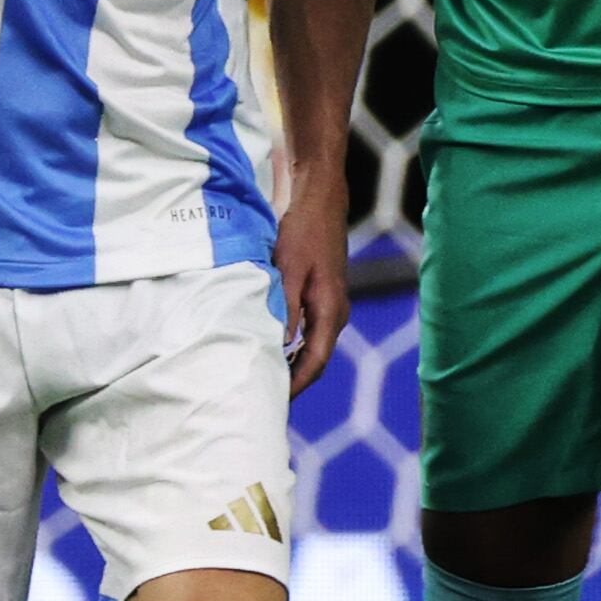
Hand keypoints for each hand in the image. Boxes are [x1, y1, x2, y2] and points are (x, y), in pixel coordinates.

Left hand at [276, 188, 352, 396]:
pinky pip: (309, 332)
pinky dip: (292, 347)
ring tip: (265, 380)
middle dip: (293, 382)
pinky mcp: (321, 296)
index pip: (315, 361)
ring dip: (291, 365)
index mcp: (330, 309)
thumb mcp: (289, 267)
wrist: (320, 199)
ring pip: (311, 347)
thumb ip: (286, 305)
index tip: (275, 402)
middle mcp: (335, 313)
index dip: (296, 385)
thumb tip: (280, 343)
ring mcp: (330, 306)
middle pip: (315, 360)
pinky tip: (272, 351)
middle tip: (264, 398)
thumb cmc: (303, 229)